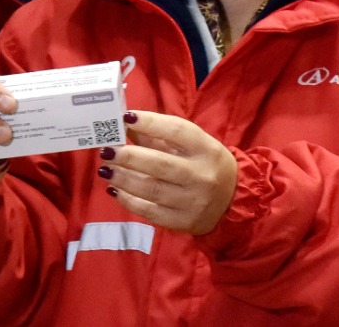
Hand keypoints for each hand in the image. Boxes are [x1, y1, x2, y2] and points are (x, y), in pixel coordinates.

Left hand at [98, 110, 237, 235]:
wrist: (233, 201)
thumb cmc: (205, 164)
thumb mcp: (192, 144)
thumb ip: (159, 135)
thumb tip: (126, 124)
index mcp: (206, 149)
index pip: (177, 131)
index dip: (150, 123)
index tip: (126, 117)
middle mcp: (201, 175)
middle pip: (160, 164)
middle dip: (129, 156)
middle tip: (107, 150)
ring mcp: (193, 201)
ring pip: (151, 189)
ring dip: (123, 178)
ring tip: (105, 169)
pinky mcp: (183, 222)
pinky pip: (150, 212)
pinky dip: (128, 200)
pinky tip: (114, 190)